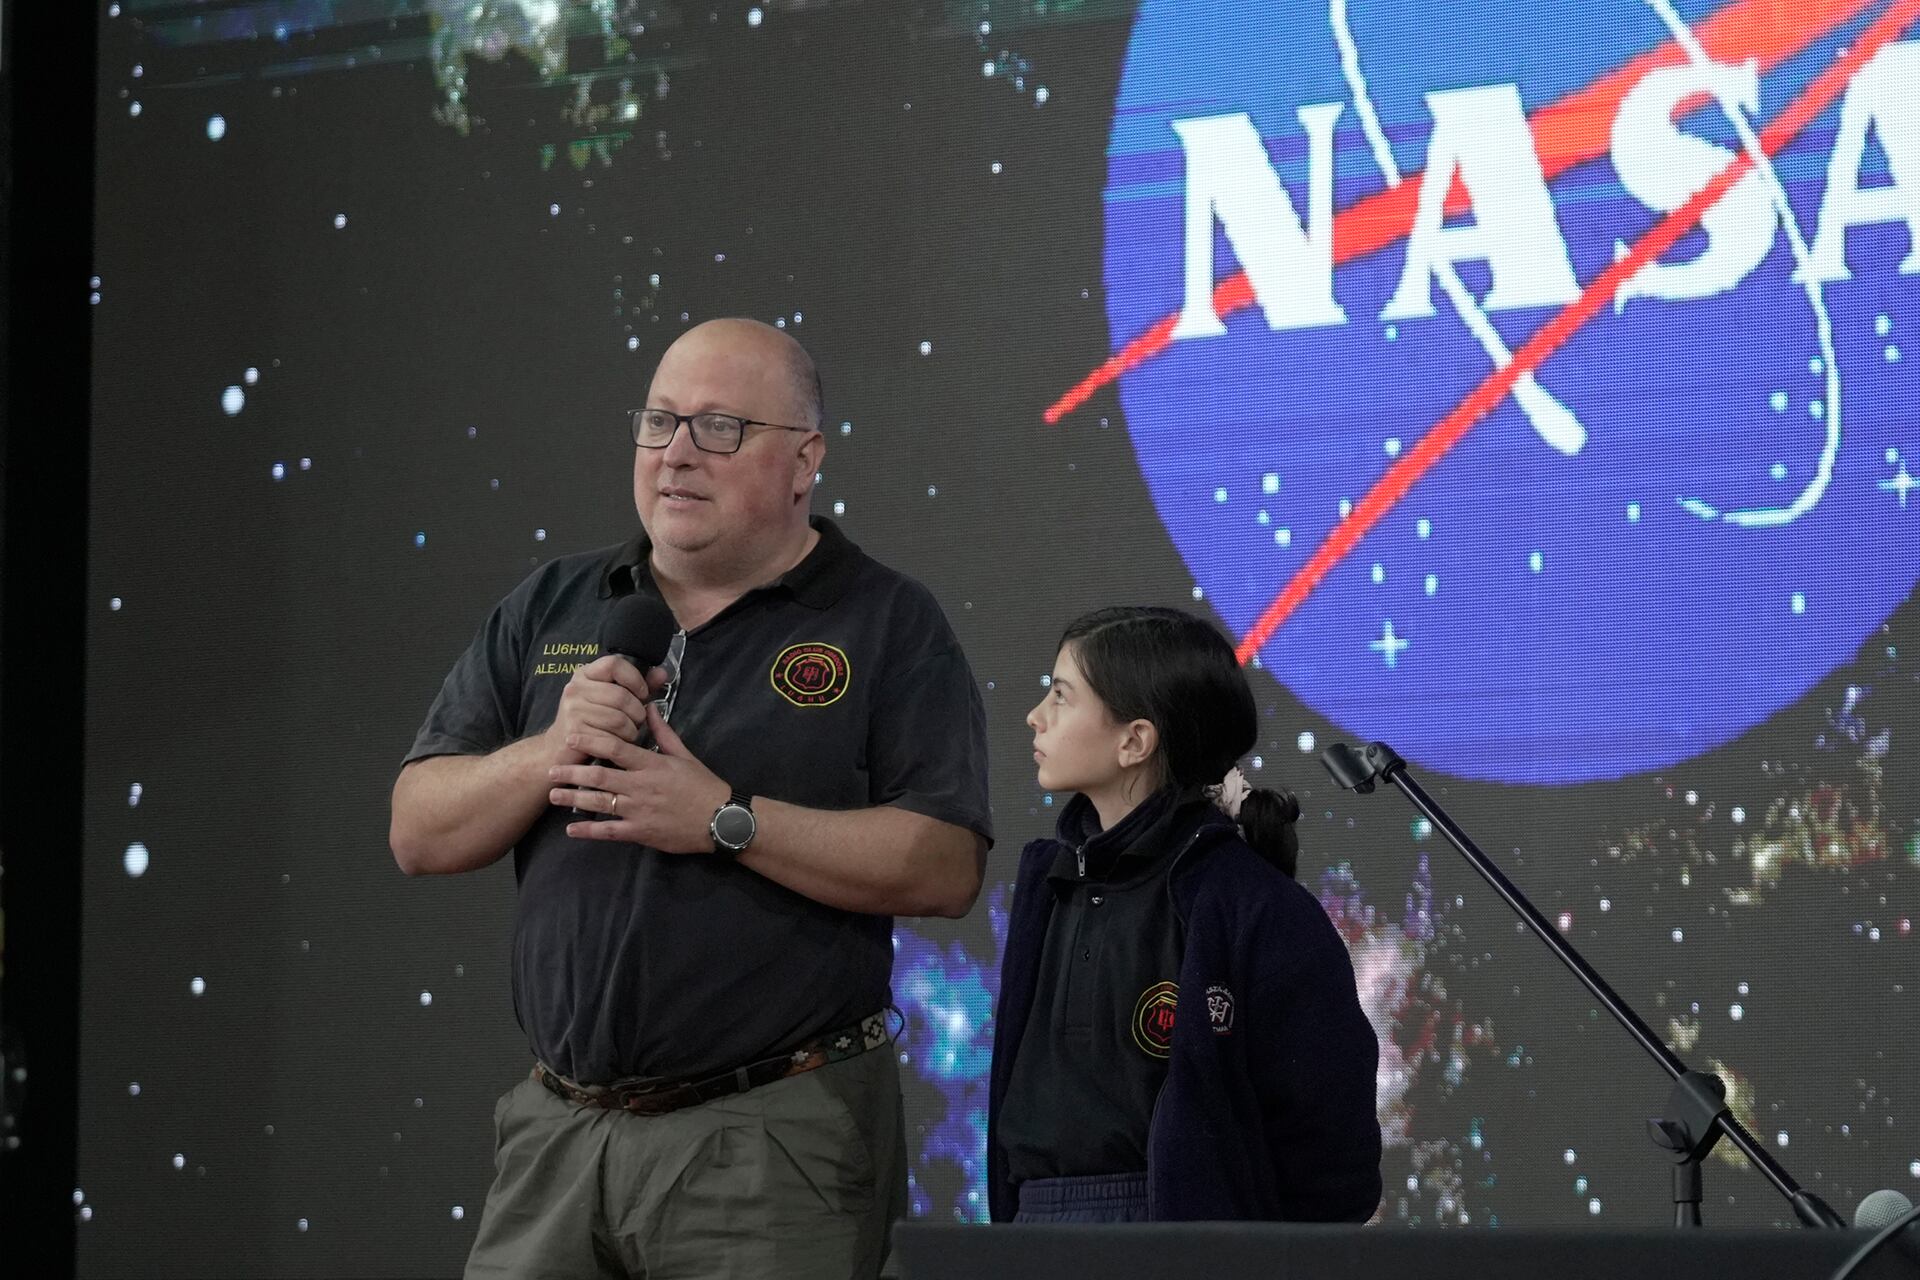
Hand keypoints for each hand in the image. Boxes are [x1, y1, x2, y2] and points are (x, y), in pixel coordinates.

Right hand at [540, 656, 670, 764]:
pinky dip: (621, 743)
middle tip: (637, 721)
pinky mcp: (575, 732)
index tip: (642, 693)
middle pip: (621, 696)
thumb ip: (638, 685)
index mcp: (585, 674)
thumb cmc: (591, 721)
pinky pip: (611, 737)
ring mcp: (573, 709)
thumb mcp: (612, 699)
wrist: (559, 749)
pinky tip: (618, 743)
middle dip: (637, 712)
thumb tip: (662, 673)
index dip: (635, 678)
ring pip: (619, 718)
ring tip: (628, 733)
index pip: (614, 664)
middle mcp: (575, 688)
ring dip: (631, 730)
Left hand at [548, 702, 730, 852]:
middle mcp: (641, 787)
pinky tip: (571, 830)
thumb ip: (663, 733)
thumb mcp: (685, 755)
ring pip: (600, 803)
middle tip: (550, 770)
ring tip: (554, 796)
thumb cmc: (703, 785)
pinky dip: (589, 831)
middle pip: (599, 777)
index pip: (616, 750)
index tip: (571, 738)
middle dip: (572, 773)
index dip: (591, 742)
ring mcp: (639, 811)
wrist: (720, 819)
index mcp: (652, 765)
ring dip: (573, 799)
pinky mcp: (640, 833)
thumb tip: (649, 707)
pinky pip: (609, 832)